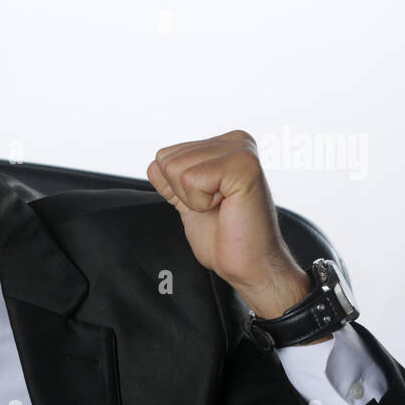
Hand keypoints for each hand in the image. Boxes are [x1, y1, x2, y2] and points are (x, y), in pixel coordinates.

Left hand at [146, 129, 317, 324]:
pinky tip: (227, 206)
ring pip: (176, 169)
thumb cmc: (225, 237)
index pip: (165, 156)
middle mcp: (235, 141)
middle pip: (167, 160)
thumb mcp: (188, 202)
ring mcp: (241, 149)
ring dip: (193, 198)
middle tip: (216, 207)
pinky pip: (191, 179)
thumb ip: (172, 181)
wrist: (250, 263)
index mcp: (223, 145)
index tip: (209, 202)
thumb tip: (154, 164)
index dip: (176, 189)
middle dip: (182, 193)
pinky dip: (201, 202)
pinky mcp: (243, 164)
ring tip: (222, 206)